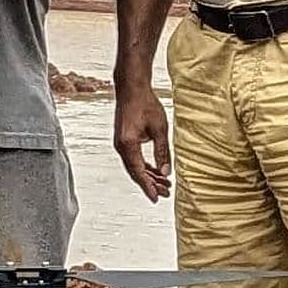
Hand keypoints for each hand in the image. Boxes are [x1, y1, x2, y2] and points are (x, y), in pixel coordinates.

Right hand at [114, 80, 171, 205]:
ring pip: (134, 166)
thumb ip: (162, 152)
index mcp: (128, 145)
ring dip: (148, 176)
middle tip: (165, 193)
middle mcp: (121, 147)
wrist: (132, 89)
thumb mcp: (160, 129)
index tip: (156, 198)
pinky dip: (144, 166)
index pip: (139, 173)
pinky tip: (155, 171)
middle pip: (135, 173)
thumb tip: (166, 172)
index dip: (148, 187)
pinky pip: (133, 159)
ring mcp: (120, 144)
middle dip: (150, 184)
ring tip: (164, 184)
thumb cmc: (145, 104)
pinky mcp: (124, 140)